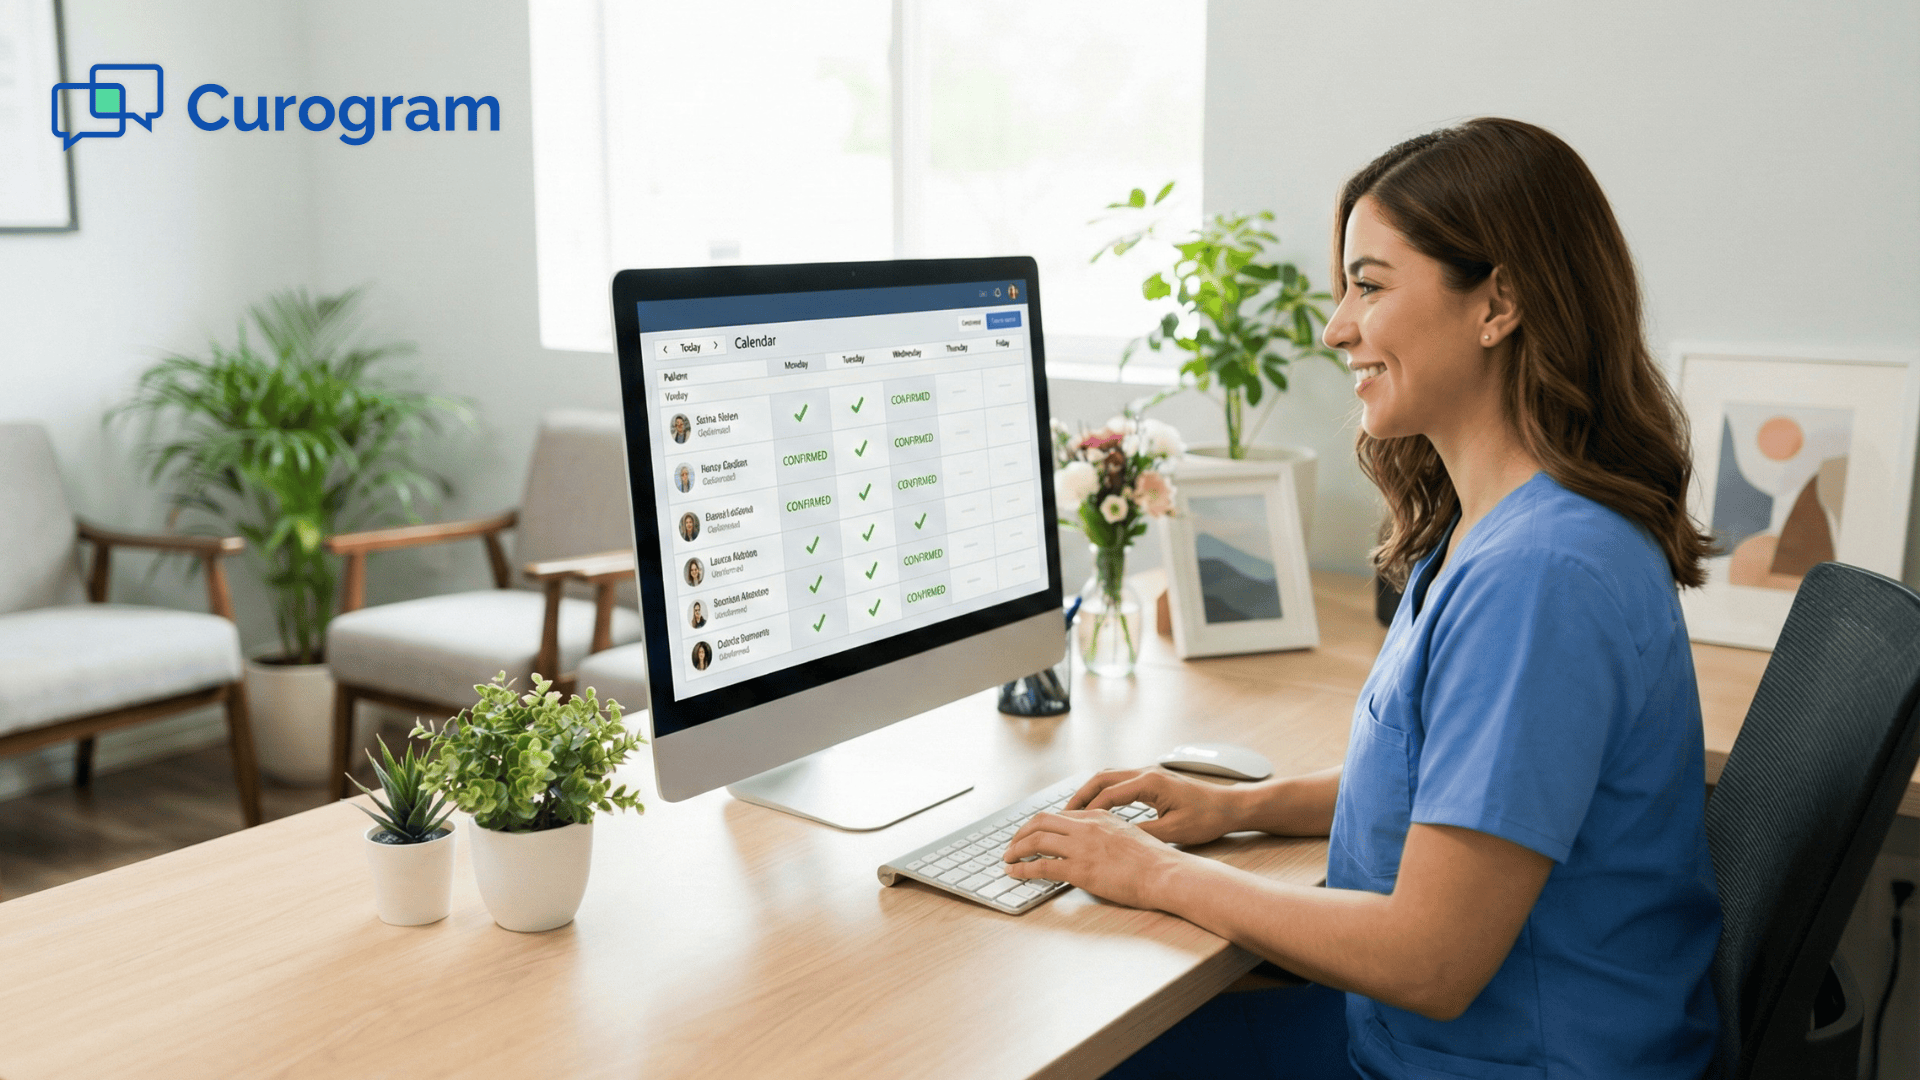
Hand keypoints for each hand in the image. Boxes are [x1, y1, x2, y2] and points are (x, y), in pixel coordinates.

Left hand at [1004, 810, 1187, 909]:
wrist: (1166, 873)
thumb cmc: (1155, 861)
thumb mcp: (1130, 835)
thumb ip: (1109, 834)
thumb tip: (1096, 845)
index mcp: (1100, 816)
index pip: (1060, 815)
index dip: (1040, 825)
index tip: (1031, 834)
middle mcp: (1087, 827)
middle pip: (1041, 821)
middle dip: (1021, 833)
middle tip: (1012, 845)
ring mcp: (1082, 847)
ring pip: (1035, 840)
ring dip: (1016, 849)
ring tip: (1007, 859)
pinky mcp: (1079, 869)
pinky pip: (1041, 865)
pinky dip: (1022, 869)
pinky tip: (1014, 873)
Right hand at [1064, 766, 1246, 845]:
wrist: (1230, 806)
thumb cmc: (1207, 818)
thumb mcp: (1174, 832)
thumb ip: (1143, 834)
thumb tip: (1114, 840)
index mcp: (1150, 782)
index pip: (1108, 794)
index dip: (1087, 810)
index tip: (1070, 824)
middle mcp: (1146, 772)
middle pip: (1101, 778)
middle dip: (1079, 796)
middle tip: (1061, 815)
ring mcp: (1148, 774)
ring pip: (1108, 777)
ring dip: (1090, 793)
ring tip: (1073, 812)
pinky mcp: (1152, 780)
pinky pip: (1119, 782)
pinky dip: (1103, 793)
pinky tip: (1097, 809)